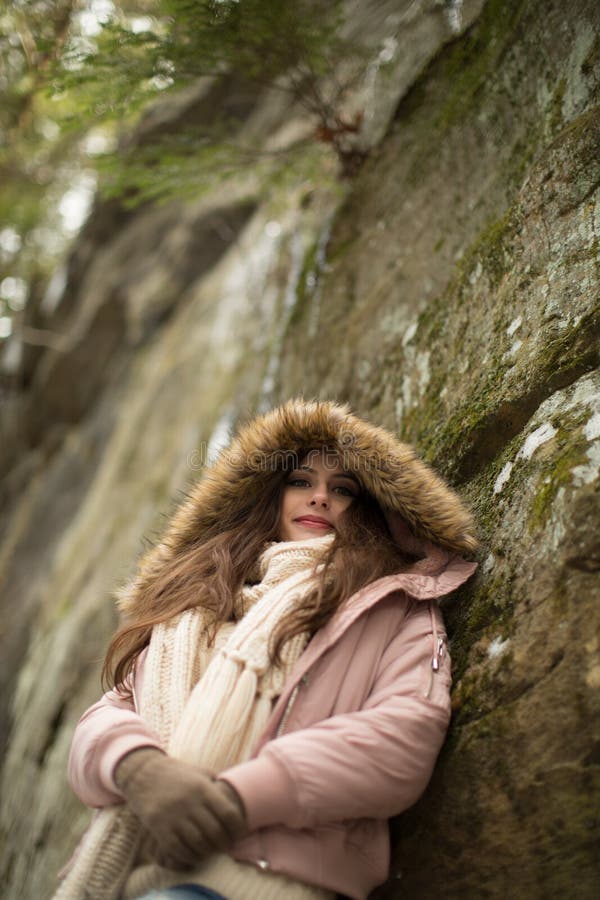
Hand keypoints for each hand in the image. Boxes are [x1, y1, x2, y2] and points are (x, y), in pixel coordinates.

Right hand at [115, 748, 246, 868]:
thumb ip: (216, 785)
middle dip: (224, 844)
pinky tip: (195, 855)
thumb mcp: (199, 772)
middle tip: (226, 846)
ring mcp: (173, 816)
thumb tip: (236, 799)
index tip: (239, 834)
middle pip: (215, 832)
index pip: (228, 814)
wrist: (143, 773)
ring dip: (208, 852)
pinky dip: (189, 856)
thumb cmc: (177, 773)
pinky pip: (178, 849)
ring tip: (212, 852)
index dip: (238, 828)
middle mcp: (189, 802)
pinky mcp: (158, 827)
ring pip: (197, 844)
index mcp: (202, 788)